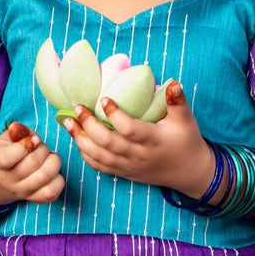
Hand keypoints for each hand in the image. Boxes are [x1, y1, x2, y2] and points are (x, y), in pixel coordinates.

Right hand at [0, 121, 64, 205]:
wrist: (9, 175)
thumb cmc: (12, 150)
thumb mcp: (10, 137)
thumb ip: (17, 131)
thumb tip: (21, 131)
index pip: (6, 158)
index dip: (25, 146)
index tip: (34, 139)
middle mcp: (6, 180)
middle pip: (32, 164)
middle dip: (43, 149)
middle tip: (42, 147)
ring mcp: (21, 192)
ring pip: (44, 176)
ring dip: (53, 162)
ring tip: (49, 158)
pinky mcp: (36, 199)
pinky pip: (52, 192)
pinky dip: (58, 179)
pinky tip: (53, 172)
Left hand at [61, 82, 214, 196]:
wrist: (187, 172)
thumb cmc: (186, 141)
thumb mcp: (186, 120)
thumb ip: (178, 102)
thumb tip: (174, 83)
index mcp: (153, 140)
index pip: (129, 129)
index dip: (115, 115)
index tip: (104, 99)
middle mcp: (138, 155)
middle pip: (108, 143)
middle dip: (89, 125)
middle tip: (77, 108)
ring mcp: (128, 166)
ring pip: (99, 156)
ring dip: (80, 139)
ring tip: (67, 122)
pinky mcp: (123, 172)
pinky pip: (99, 166)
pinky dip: (85, 154)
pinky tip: (76, 139)